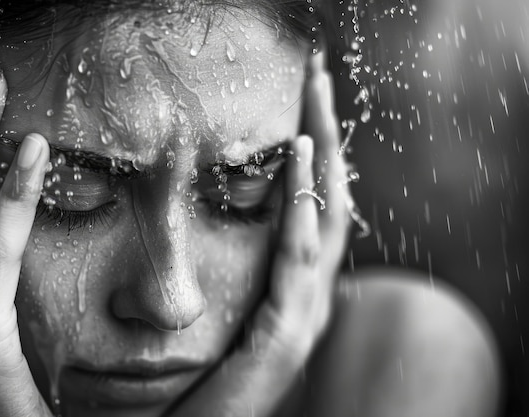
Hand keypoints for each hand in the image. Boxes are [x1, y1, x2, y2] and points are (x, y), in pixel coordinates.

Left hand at [168, 50, 351, 416]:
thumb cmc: (213, 376)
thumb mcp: (229, 309)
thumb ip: (243, 269)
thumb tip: (235, 219)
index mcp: (297, 283)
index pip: (317, 204)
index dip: (317, 152)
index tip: (305, 101)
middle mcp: (312, 292)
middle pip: (333, 198)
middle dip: (327, 135)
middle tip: (317, 78)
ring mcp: (306, 311)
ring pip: (327, 219)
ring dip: (323, 158)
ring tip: (314, 105)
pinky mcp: (286, 331)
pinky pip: (299, 259)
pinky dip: (305, 207)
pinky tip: (301, 164)